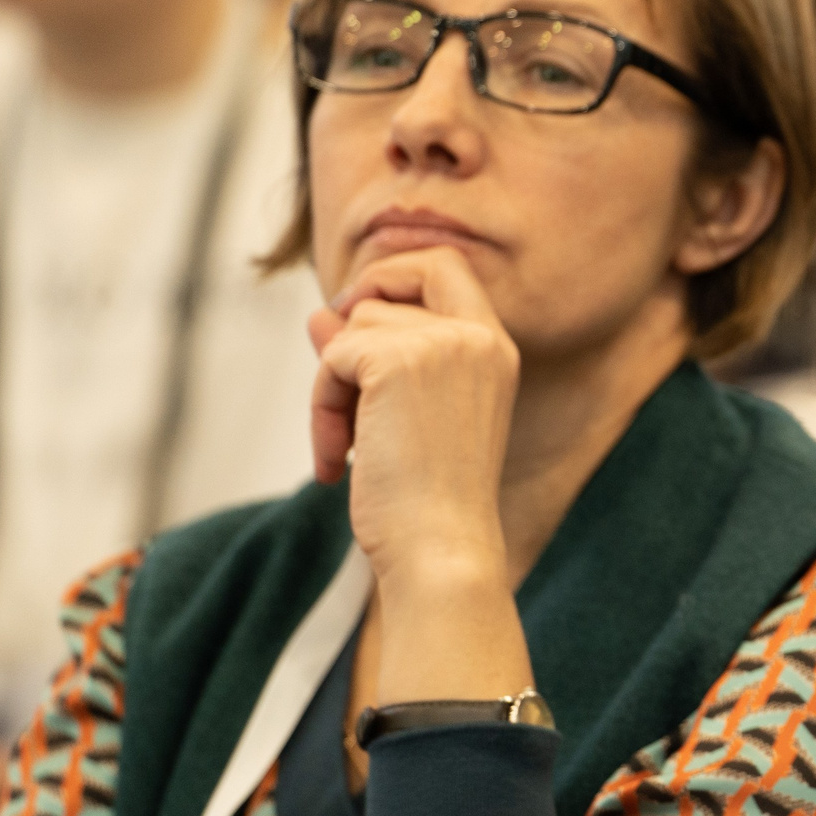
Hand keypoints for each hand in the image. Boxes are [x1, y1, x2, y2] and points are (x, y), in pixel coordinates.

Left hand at [309, 247, 519, 589]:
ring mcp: (442, 344)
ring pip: (352, 327)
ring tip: (347, 447)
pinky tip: (338, 459)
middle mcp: (477, 336)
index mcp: (496, 348)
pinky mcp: (397, 361)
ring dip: (332, 387)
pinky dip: (321, 408)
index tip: (357, 315)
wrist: (440, 549)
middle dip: (349, 347)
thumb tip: (319, 316)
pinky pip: (332, 358)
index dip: (395, 273)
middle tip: (343, 404)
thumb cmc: (428, 500)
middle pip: (383, 297)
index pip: (445, 266)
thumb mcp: (404, 416)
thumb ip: (370, 356)